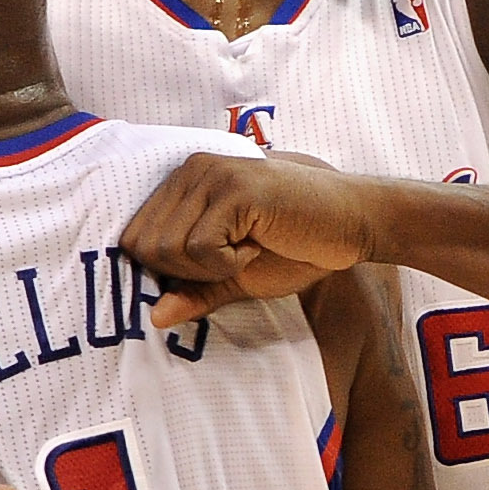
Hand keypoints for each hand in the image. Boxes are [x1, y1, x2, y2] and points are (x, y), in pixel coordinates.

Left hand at [120, 152, 374, 326]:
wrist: (354, 222)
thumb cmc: (295, 245)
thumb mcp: (234, 274)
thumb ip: (193, 291)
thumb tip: (153, 319)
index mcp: (183, 182)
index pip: (134, 238)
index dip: (168, 269)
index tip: (214, 264)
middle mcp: (191, 170)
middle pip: (144, 247)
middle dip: (186, 271)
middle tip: (233, 258)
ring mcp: (212, 175)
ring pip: (168, 249)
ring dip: (210, 267)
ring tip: (249, 248)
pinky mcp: (235, 190)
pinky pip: (201, 249)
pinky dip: (229, 263)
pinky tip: (260, 245)